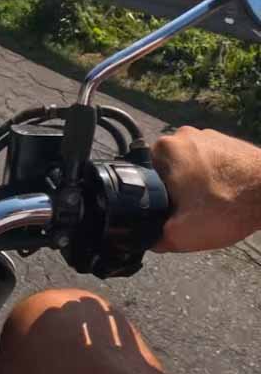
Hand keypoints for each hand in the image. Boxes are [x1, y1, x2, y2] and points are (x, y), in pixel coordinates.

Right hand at [151, 126, 260, 251]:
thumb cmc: (229, 206)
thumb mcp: (183, 234)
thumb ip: (156, 238)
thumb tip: (149, 239)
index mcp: (163, 148)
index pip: (143, 174)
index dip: (154, 196)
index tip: (171, 210)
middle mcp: (182, 134)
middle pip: (168, 169)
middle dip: (177, 189)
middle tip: (194, 208)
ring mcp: (208, 135)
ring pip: (190, 164)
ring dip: (197, 182)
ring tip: (214, 202)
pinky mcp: (228, 141)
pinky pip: (211, 160)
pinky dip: (216, 176)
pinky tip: (228, 193)